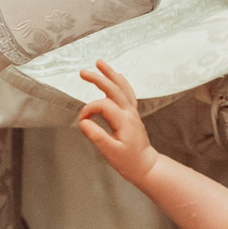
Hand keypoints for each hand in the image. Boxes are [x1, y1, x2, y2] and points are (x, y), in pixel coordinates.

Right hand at [74, 60, 154, 178]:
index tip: (82, 121)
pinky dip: (121, 82)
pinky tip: (116, 76)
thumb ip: (97, 136)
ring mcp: (132, 112)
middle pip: (114, 89)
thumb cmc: (128, 161)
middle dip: (98, 78)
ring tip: (100, 63)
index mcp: (124, 120)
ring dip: (111, 74)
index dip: (89, 110)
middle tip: (83, 72)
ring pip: (122, 87)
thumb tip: (84, 122)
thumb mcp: (110, 152)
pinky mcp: (132, 114)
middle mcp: (129, 112)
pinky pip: (128, 92)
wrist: (145, 165)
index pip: (103, 105)